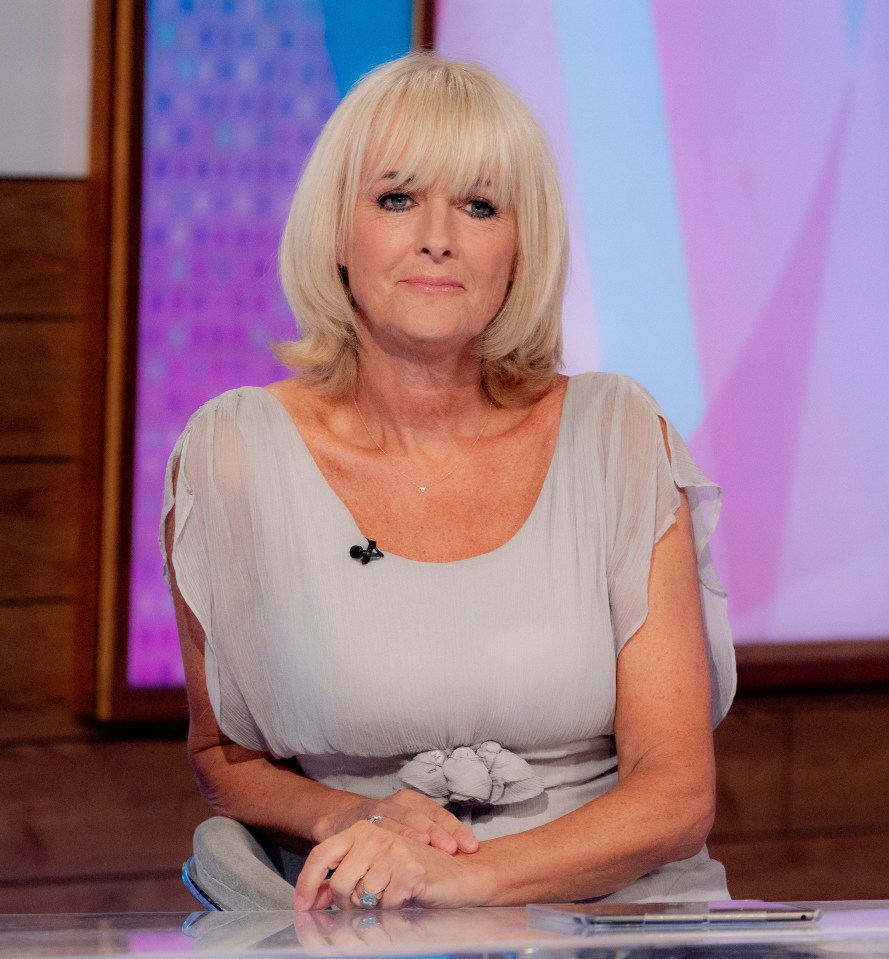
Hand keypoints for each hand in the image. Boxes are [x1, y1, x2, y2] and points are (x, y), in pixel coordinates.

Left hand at [294, 819, 490, 910]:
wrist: (462, 874)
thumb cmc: (416, 873)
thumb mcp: (375, 869)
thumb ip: (347, 878)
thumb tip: (315, 899)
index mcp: (363, 830)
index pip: (321, 855)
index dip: (308, 884)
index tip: (303, 909)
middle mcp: (375, 834)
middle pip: (340, 884)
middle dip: (350, 905)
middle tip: (371, 905)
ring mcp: (393, 849)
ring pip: (362, 897)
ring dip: (376, 908)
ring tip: (394, 898)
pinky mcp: (409, 869)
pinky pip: (386, 906)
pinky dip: (395, 911)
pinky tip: (408, 899)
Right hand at [318, 789, 477, 854]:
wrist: (344, 818)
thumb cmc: (385, 827)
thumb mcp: (408, 825)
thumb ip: (430, 838)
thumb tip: (461, 857)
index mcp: (414, 802)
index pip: (439, 814)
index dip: (456, 830)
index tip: (471, 846)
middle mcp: (398, 803)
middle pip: (422, 817)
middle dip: (438, 832)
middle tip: (452, 849)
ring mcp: (379, 811)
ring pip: (400, 821)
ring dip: (413, 834)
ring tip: (427, 846)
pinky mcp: (362, 823)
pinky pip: (376, 832)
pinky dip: (386, 841)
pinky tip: (393, 852)